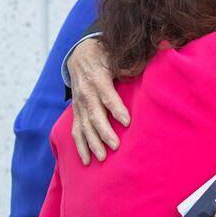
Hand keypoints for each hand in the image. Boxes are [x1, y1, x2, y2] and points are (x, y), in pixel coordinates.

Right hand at [68, 38, 129, 164]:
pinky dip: (80, 147)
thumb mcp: (115, 55)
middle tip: (116, 146)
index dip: (116, 109)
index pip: (107, 96)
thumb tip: (140, 68)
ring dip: (92, 144)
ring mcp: (79, 105)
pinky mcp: (76, 112)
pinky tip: (88, 161)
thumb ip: (127, 64)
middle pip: (94, 116)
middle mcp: (86, 94)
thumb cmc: (104, 56)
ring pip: (84, 127)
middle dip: (104, 132)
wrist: (80, 56)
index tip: (127, 122)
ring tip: (102, 158)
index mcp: (98, 79)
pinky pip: (75, 131)